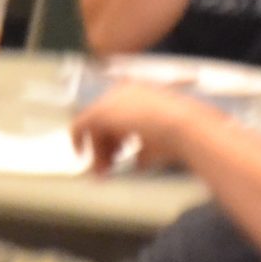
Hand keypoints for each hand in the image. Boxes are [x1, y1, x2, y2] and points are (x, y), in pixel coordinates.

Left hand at [71, 84, 206, 173]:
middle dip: (106, 146)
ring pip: (95, 126)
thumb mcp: (159, 142)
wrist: (182, 125)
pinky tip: (79, 154)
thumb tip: (136, 162)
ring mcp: (112, 99)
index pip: (121, 116)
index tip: (116, 153)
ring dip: (97, 149)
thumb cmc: (179, 134)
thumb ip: (143, 149)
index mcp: (141, 95)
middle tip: (106, 167)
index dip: (117, 138)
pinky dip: (78, 140)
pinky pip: (80, 125)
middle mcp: (125, 92)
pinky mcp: (101, 111)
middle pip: (107, 121)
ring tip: (101, 169)